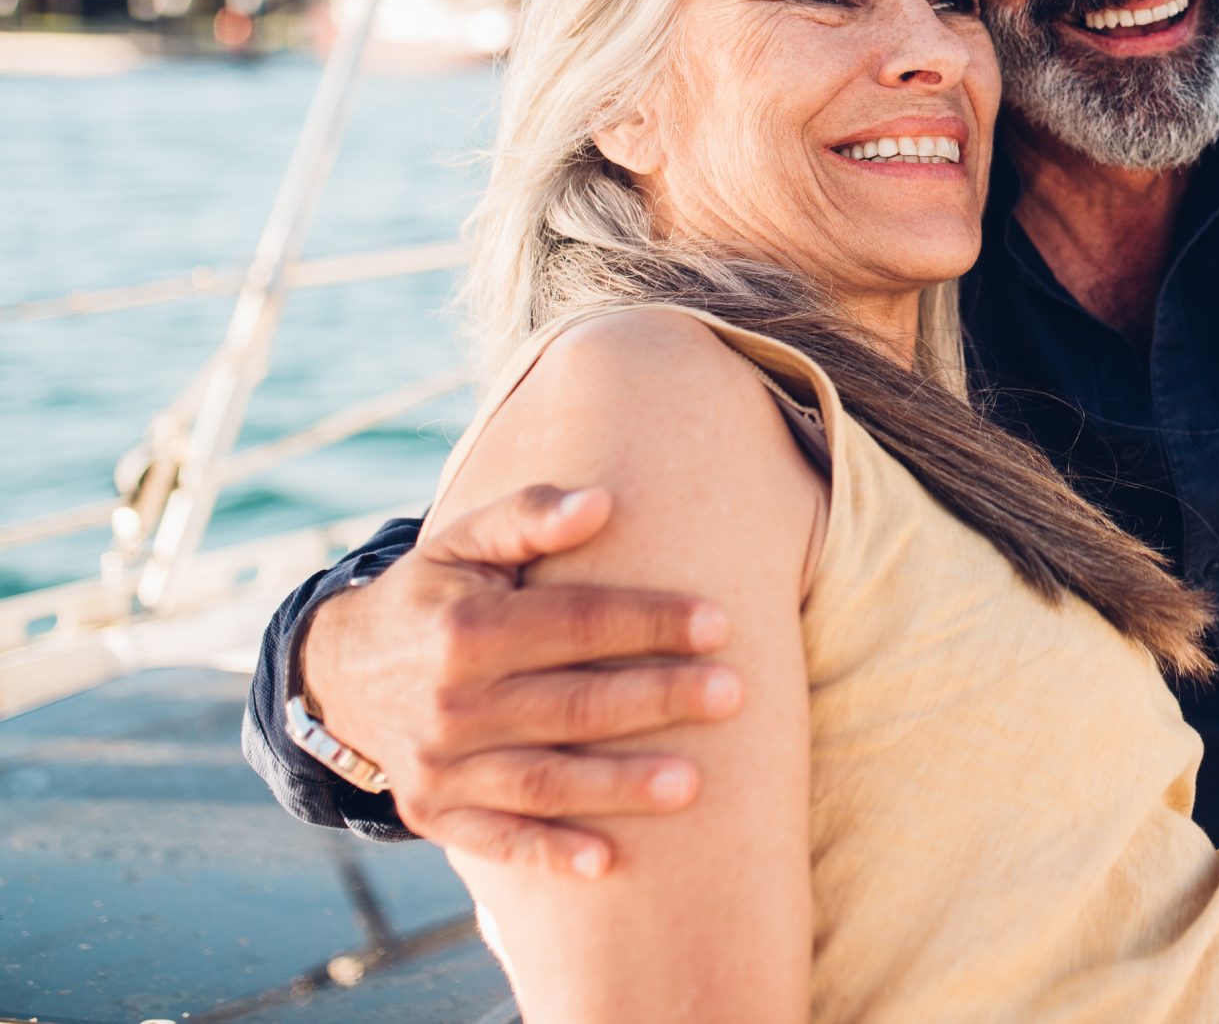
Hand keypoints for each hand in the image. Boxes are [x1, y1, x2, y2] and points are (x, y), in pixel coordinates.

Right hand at [299, 484, 741, 877]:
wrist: (339, 673)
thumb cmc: (433, 595)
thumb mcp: (465, 542)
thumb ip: (530, 515)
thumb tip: (602, 502)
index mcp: (466, 630)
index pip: (576, 623)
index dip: (649, 622)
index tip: (719, 624)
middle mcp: (450, 702)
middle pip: (571, 703)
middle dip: (657, 699)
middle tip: (733, 695)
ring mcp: (440, 765)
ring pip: (544, 779)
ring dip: (618, 785)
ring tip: (692, 783)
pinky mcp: (433, 812)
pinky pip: (497, 839)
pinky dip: (548, 853)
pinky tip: (606, 862)